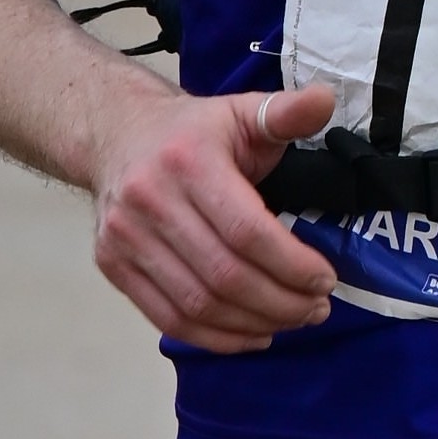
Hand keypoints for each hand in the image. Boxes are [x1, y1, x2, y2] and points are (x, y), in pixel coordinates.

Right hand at [86, 76, 341, 351]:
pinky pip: (168, 317)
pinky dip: (215, 338)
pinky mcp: (111, 264)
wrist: (114, 134)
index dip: (292, 265)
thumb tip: (325, 100)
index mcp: (187, 160)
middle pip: (224, 275)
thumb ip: (285, 112)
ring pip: (197, 303)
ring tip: (291, 321)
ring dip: (253, 324)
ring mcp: (124, 237)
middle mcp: (149, 200)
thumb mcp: (240, 110)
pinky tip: (252, 334)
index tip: (326, 280)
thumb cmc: (191, 131)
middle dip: (280, 302)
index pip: (246, 231)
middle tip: (317, 309)